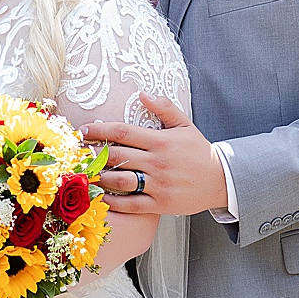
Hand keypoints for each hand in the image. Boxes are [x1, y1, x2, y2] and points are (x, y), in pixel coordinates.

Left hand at [82, 95, 227, 216]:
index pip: (123, 132)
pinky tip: (100, 197)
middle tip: (77, 153)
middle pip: (116, 156)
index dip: (99, 130)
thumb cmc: (198, 151)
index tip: (84, 131)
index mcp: (161, 141)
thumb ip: (164, 108)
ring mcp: (158, 184)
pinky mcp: (160, 203)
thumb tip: (142, 93)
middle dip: (93, 154)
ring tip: (85, 173)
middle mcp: (158, 162)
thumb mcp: (184, 126)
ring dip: (99, 177)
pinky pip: (130, 204)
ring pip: (120, 180)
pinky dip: (112, 201)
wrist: (221, 180)